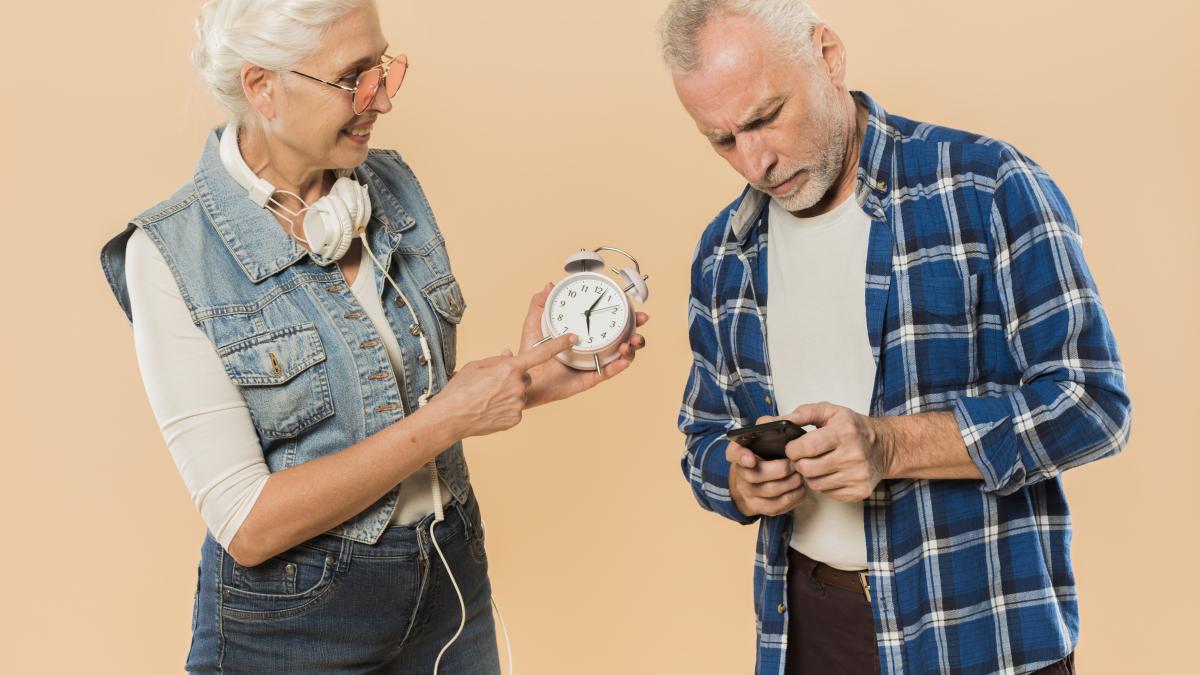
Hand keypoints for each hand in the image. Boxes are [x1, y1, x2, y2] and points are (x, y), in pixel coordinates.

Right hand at [430, 332, 575, 438]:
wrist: (450, 418)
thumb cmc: (459, 390)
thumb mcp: (476, 366)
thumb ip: (497, 360)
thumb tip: (509, 355)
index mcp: (510, 368)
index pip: (541, 353)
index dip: (559, 344)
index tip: (573, 337)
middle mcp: (518, 385)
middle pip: (524, 377)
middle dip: (512, 378)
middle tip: (491, 384)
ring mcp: (518, 404)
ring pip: (520, 393)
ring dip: (508, 393)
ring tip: (486, 398)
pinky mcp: (516, 418)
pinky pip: (515, 408)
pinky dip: (505, 408)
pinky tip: (490, 410)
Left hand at [519, 283, 648, 407]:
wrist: (524, 376)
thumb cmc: (529, 352)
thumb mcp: (534, 323)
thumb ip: (540, 303)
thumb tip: (549, 285)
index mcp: (585, 334)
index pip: (609, 322)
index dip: (624, 314)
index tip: (632, 307)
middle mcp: (592, 348)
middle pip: (622, 338)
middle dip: (636, 330)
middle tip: (641, 321)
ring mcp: (593, 363)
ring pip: (621, 356)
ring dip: (631, 348)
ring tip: (628, 343)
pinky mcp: (589, 378)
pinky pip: (608, 373)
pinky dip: (618, 367)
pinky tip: (623, 360)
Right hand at [726, 415, 806, 516]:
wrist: (750, 481)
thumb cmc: (761, 455)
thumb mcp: (759, 437)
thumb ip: (766, 425)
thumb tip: (779, 420)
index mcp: (738, 453)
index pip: (734, 453)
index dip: (742, 457)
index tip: (751, 459)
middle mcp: (740, 474)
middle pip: (757, 476)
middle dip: (780, 470)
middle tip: (794, 464)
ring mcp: (749, 493)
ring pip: (772, 491)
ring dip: (791, 483)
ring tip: (801, 475)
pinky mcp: (760, 508)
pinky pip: (778, 505)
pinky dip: (794, 497)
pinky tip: (801, 488)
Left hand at [782, 402, 895, 502]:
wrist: (883, 447)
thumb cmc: (853, 428)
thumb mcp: (830, 412)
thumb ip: (803, 413)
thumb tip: (777, 421)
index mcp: (844, 432)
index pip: (806, 447)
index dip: (792, 449)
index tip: (792, 448)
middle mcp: (854, 455)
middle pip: (807, 469)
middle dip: (799, 463)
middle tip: (804, 457)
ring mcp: (858, 476)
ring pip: (815, 484)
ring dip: (810, 475)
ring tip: (817, 463)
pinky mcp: (859, 491)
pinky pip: (827, 493)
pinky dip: (823, 485)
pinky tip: (829, 473)